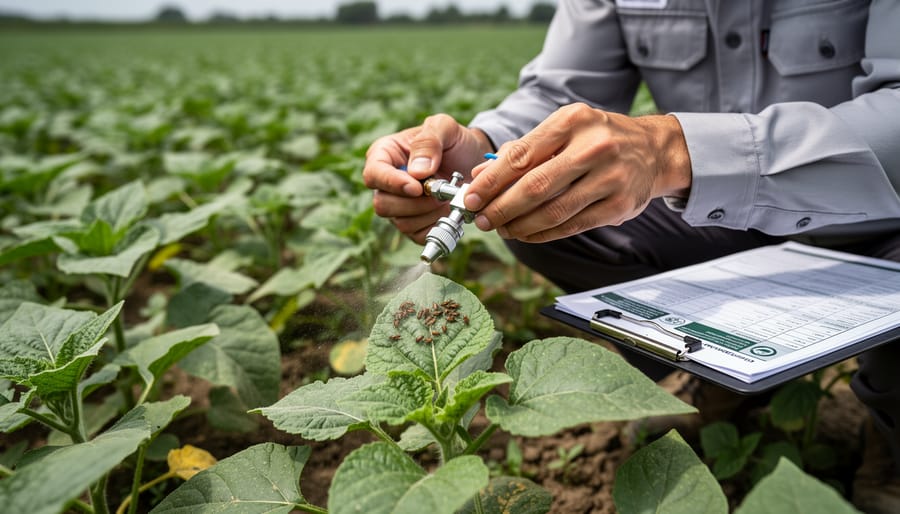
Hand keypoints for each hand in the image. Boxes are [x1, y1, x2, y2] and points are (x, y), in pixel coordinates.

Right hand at [363, 114, 492, 242]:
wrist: (474, 161)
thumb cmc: (455, 141)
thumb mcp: (444, 127)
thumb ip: (429, 142)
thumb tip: (417, 172)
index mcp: (385, 155)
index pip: (374, 174)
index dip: (392, 184)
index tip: (417, 187)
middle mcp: (386, 183)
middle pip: (382, 204)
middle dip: (414, 203)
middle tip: (440, 194)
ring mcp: (398, 205)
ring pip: (400, 222)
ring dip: (427, 215)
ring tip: (447, 200)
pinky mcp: (414, 223)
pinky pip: (416, 236)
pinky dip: (434, 227)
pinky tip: (446, 213)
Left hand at [463, 103, 691, 241]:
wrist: (653, 150)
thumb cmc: (597, 139)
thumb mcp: (562, 131)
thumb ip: (522, 151)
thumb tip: (480, 175)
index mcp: (572, 121)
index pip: (521, 155)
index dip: (491, 182)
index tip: (470, 198)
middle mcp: (593, 147)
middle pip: (535, 187)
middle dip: (501, 208)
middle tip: (482, 219)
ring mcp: (609, 177)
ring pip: (552, 211)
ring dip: (519, 225)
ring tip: (501, 229)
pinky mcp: (619, 205)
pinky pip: (571, 226)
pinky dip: (542, 233)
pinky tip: (526, 233)